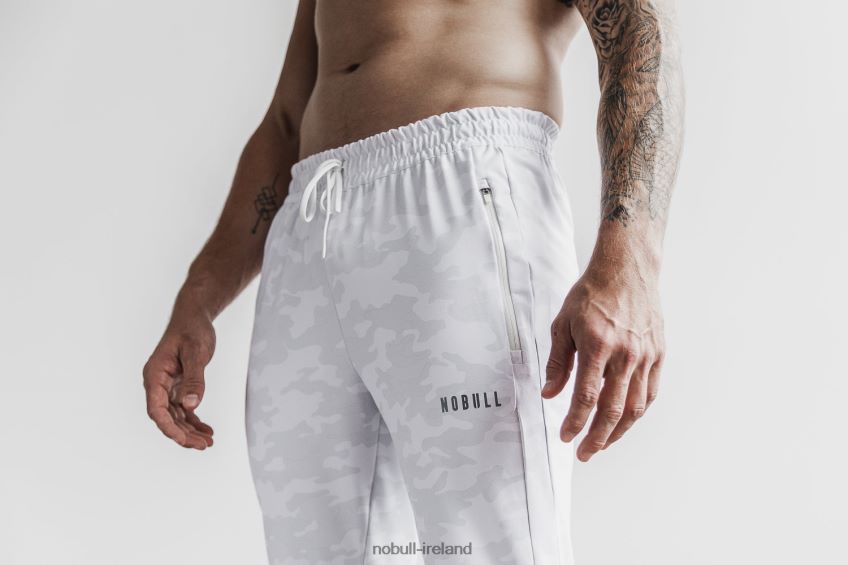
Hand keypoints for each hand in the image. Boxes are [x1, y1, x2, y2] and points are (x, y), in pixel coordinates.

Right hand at [143, 305, 215, 449]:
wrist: (193, 317)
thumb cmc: (192, 331)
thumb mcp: (196, 353)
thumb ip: (194, 379)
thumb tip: (191, 406)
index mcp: (155, 376)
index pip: (156, 409)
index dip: (168, 428)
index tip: (184, 440)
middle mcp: (157, 384)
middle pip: (166, 417)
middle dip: (183, 434)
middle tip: (204, 446)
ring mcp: (167, 387)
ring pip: (176, 416)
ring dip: (190, 431)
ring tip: (208, 443)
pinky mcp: (179, 386)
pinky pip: (184, 410)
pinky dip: (194, 421)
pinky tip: (207, 431)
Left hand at [542, 262, 664, 460]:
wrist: (627, 270)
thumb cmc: (592, 294)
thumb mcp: (563, 324)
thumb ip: (558, 363)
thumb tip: (550, 394)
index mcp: (597, 345)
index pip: (586, 397)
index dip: (575, 422)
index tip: (565, 436)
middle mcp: (625, 354)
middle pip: (613, 410)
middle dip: (597, 437)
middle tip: (583, 453)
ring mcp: (646, 355)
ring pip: (635, 406)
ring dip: (619, 431)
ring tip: (602, 443)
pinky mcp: (659, 354)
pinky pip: (650, 392)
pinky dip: (637, 411)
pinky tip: (624, 420)